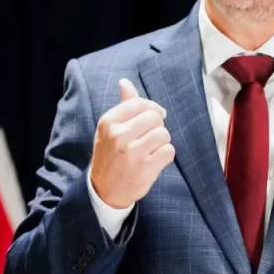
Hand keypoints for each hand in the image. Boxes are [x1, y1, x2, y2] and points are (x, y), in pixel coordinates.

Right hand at [90, 79, 174, 208]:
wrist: (104, 190)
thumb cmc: (110, 154)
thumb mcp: (110, 129)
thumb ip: (123, 105)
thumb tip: (126, 82)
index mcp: (108, 122)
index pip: (139, 103)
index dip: (153, 108)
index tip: (156, 116)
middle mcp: (118, 135)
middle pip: (154, 117)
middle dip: (157, 126)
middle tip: (150, 137)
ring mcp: (132, 152)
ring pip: (163, 133)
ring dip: (162, 141)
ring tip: (151, 150)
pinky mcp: (145, 167)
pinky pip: (169, 151)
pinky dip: (166, 155)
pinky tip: (154, 161)